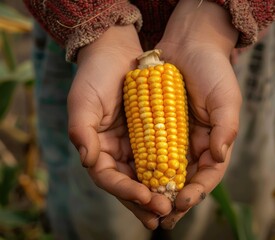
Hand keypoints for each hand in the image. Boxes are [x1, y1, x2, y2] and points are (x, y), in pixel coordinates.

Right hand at [67, 25, 171, 228]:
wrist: (117, 52)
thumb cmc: (96, 75)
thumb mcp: (83, 100)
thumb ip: (81, 130)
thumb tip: (88, 160)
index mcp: (97, 148)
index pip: (109, 178)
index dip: (126, 191)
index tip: (146, 198)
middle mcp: (115, 151)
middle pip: (129, 183)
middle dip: (145, 201)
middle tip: (164, 214)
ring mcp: (133, 144)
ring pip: (146, 176)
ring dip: (159, 193)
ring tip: (174, 208)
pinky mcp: (150, 134)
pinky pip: (160, 157)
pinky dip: (169, 171)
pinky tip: (182, 181)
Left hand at [155, 0, 241, 228]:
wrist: (188, 45)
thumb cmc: (212, 70)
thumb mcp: (226, 97)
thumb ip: (226, 127)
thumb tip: (218, 156)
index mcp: (214, 142)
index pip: (208, 175)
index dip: (196, 191)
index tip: (182, 203)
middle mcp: (194, 144)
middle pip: (184, 179)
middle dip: (173, 199)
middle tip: (161, 218)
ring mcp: (174, 137)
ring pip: (165, 170)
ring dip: (156, 189)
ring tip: (144, 206)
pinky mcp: (156, 126)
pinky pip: (149, 151)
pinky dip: (143, 166)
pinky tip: (133, 178)